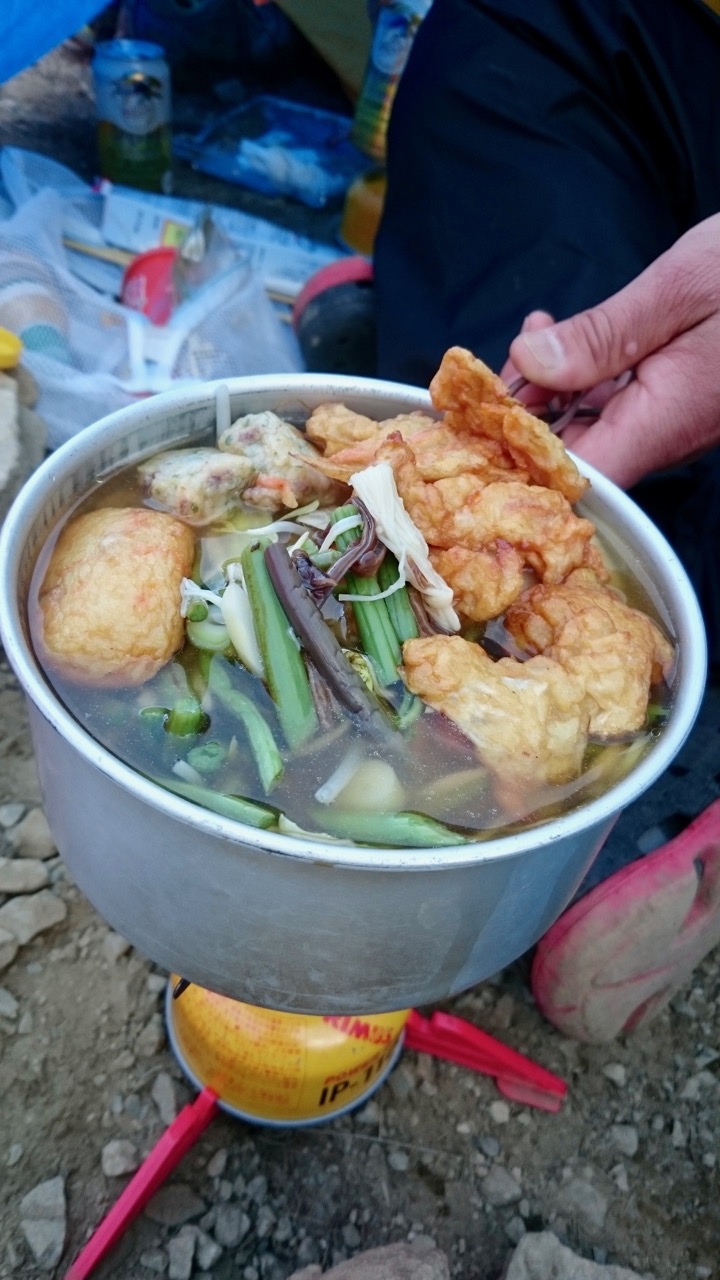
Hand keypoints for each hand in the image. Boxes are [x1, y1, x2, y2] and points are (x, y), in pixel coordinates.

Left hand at [500, 213, 719, 488]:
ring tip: (532, 336)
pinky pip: (611, 403)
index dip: (524, 466)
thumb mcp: (681, 288)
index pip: (580, 479)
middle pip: (574, 456)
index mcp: (665, 420)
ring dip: (546, 390)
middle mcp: (664, 435)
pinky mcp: (670, 400)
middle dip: (524, 418)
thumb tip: (531, 364)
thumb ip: (603, 334)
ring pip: (588, 427)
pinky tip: (557, 337)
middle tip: (501, 364)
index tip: (483, 428)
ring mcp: (667, 421)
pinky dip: (576, 376)